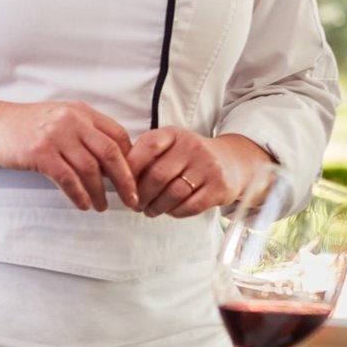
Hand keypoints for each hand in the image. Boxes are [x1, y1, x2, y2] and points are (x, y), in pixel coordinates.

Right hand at [0, 96, 139, 211]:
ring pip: (90, 169)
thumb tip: (114, 162)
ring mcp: (56, 136)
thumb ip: (86, 133)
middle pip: (111, 154)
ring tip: (103, 207)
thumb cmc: (28, 126)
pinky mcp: (40, 153)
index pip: (118, 136)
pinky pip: (68, 179)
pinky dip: (79, 194)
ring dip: (100, 192)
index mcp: (82, 112)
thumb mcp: (62, 119)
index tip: (135, 180)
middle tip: (132, 200)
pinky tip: (84, 204)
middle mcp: (73, 121)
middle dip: (126, 181)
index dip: (131, 161)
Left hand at [127, 130, 273, 217]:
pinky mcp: (219, 187)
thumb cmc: (190, 157)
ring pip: (173, 193)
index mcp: (175, 134)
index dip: (130, 168)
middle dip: (141, 195)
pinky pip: (190, 206)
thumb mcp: (170, 146)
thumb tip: (115, 176)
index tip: (122, 184)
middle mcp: (192, 146)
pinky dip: (174, 212)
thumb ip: (146, 156)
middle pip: (157, 175)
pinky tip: (169, 210)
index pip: (147, 146)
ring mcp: (208, 166)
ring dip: (156, 207)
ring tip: (149, 210)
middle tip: (134, 204)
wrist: (232, 162)